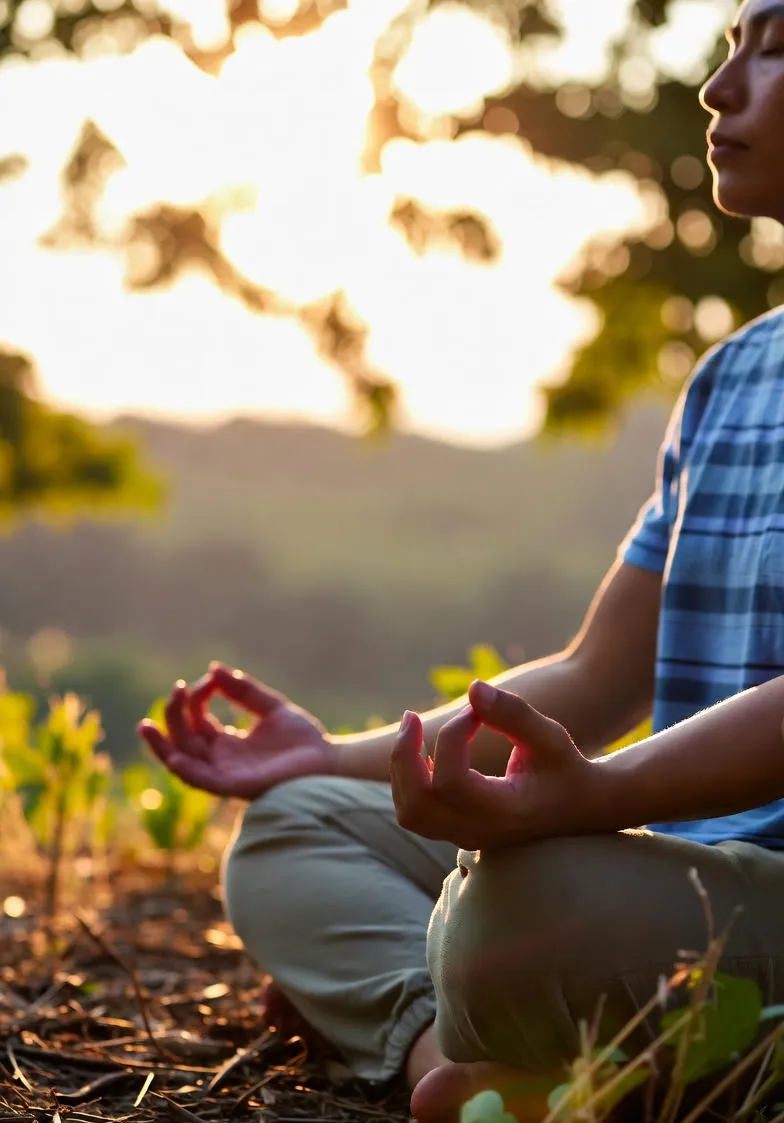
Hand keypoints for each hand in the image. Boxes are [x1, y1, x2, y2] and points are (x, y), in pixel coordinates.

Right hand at [136, 663, 334, 798]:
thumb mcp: (271, 708)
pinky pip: (202, 781)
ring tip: (145, 726)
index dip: (196, 698)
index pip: (197, 721)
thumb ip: (243, 691)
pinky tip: (173, 754)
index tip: (209, 679)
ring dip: (162, 746)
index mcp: (227, 743)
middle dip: (173, 716)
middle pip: (184, 739)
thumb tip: (213, 669)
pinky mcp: (234, 786)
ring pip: (183, 762)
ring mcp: (225, 774)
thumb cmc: (303, 739)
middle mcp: (221, 760)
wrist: (327, 761)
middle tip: (175, 690)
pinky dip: (184, 770)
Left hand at [390, 680, 607, 849]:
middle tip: (411, 717)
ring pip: (410, 812)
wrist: (582, 806)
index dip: (452, 737)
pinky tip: (425, 752)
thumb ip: (513, 713)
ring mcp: (467, 837)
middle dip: (405, 756)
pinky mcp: (458, 832)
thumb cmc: (565, 767)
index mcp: (505, 813)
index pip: (451, 781)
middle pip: (418, 804)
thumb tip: (472, 688)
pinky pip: (416, 813)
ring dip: (403, 769)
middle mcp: (481, 832)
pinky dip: (410, 781)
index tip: (474, 711)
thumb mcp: (550, 736)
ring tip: (412, 731)